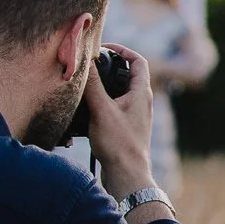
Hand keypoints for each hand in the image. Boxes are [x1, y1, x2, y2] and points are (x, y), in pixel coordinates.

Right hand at [84, 44, 156, 198]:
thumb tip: (85, 60)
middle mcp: (141, 103)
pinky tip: (84, 110)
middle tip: (89, 65)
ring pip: (118, 92)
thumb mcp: (102, 110)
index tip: (103, 48)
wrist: (127, 176)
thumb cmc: (119, 144)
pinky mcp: (125, 128)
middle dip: (108, 67)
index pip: (138, 61)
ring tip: (83, 85)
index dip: (123, 50)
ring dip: (102, 86)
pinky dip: (100, 104)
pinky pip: (113, 108)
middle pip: (127, 75)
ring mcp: (134, 116)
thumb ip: (93, 84)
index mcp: (141, 94)